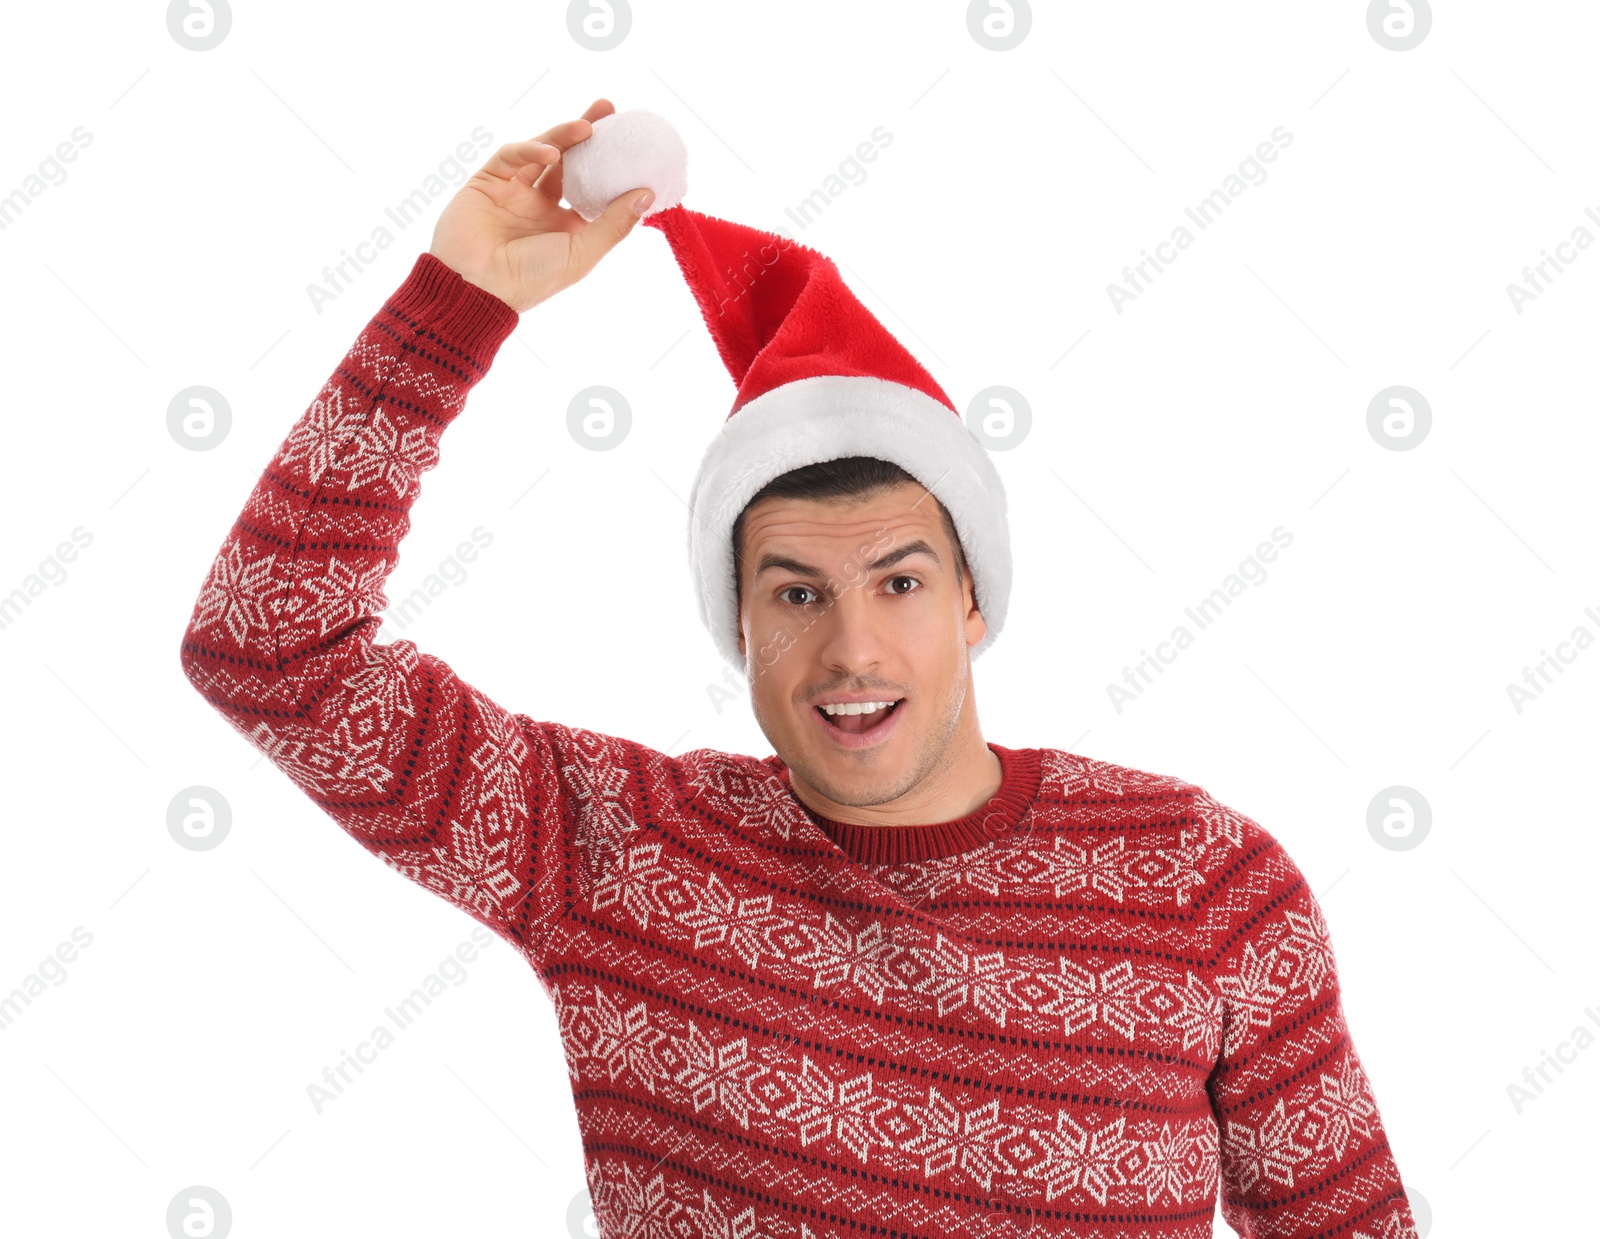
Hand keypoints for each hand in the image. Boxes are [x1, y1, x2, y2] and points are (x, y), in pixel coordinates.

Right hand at [428, 98, 653, 312]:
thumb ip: (613, 224)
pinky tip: (551, 152)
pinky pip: (512, 157)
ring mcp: (514, 191)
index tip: (633, 145)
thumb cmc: (530, 279)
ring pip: (543, 153)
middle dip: (588, 135)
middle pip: (570, 162)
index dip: (611, 167)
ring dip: (564, 136)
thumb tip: (647, 193)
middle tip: (609, 110)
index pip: (593, 187)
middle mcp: (541, 206)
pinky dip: (531, 151)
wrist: (474, 286)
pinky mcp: (488, 180)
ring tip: (588, 126)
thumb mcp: (581, 253)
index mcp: (565, 226)